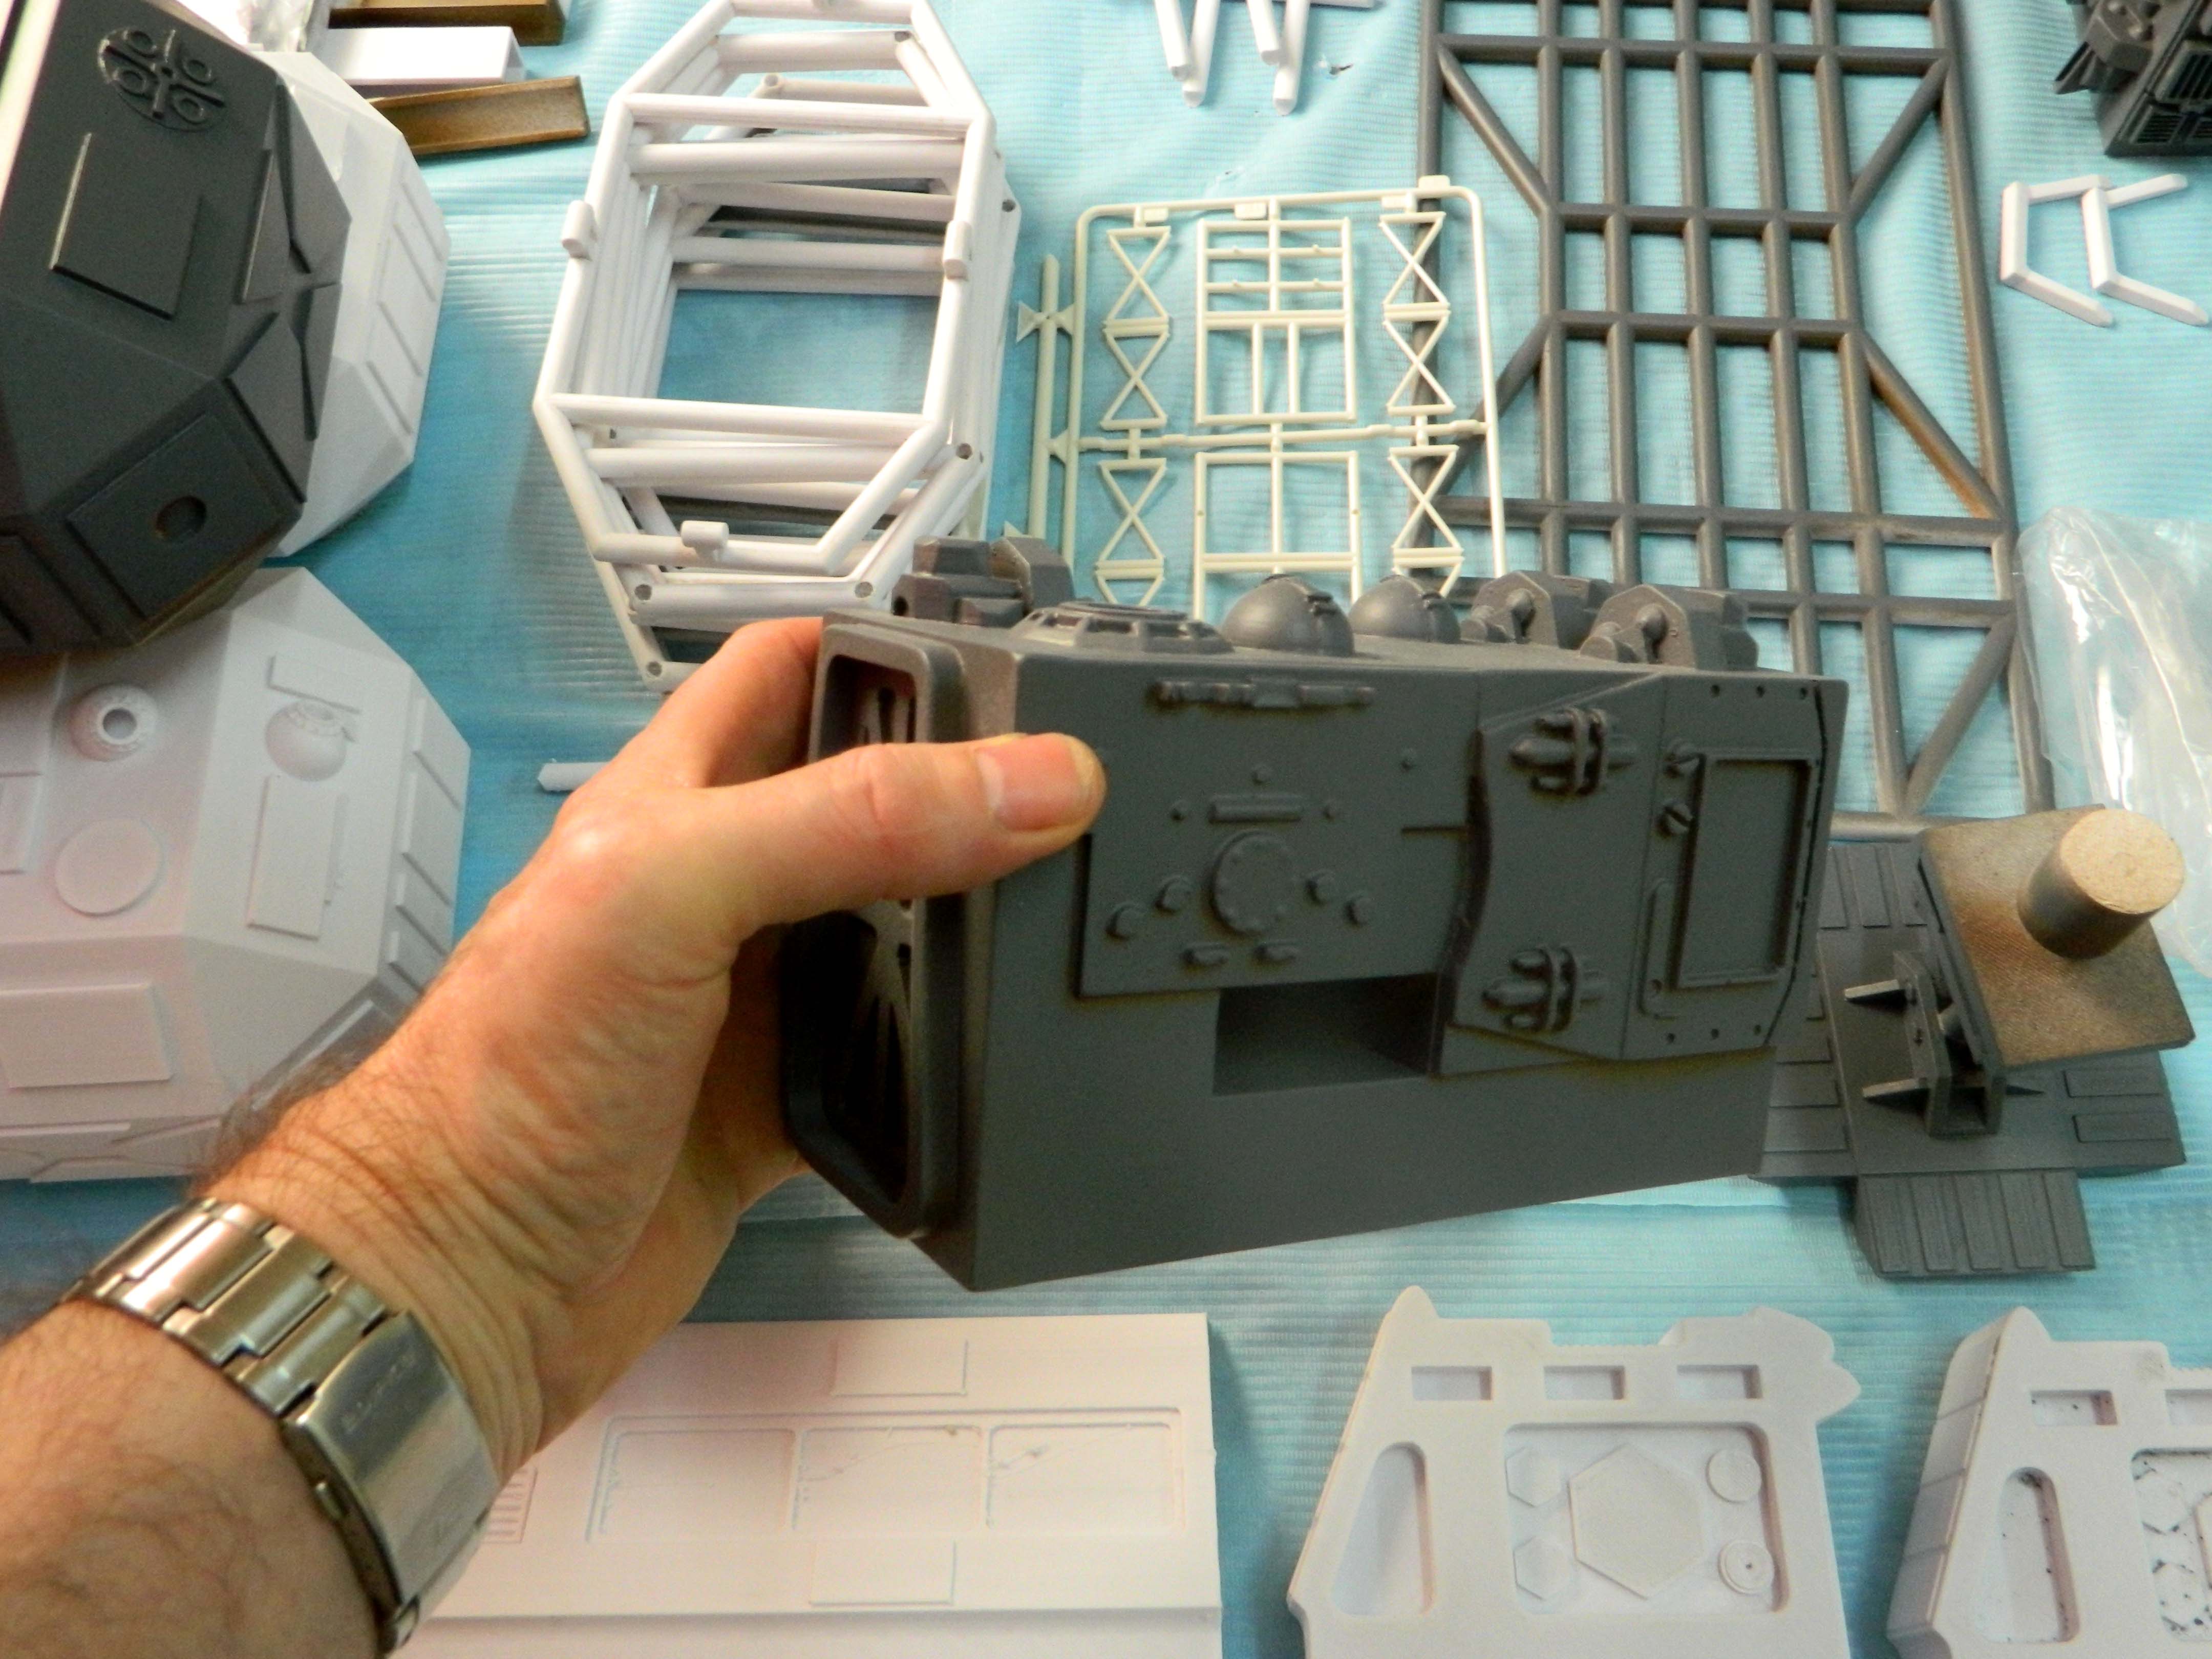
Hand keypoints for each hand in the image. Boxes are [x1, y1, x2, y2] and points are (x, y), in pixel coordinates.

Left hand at [209, 619, 1103, 1473]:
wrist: (465, 1281)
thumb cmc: (509, 1073)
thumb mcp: (675, 890)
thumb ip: (851, 820)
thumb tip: (1031, 778)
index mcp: (674, 798)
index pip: (790, 669)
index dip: (887, 649)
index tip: (1005, 668)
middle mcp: (719, 886)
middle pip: (868, 800)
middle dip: (962, 789)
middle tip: (1069, 794)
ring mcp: (751, 1000)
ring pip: (894, 933)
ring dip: (966, 929)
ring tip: (1055, 913)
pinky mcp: (780, 1105)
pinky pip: (893, 1063)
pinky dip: (946, 1062)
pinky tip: (989, 1058)